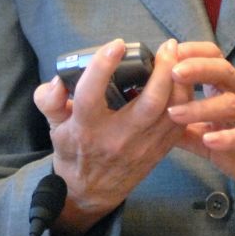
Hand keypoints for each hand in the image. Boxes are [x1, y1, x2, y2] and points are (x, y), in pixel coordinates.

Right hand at [33, 38, 190, 235]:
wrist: (91, 191)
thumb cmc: (73, 151)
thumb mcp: (53, 126)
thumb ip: (49, 100)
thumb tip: (57, 81)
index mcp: (87, 129)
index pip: (92, 94)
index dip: (103, 66)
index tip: (117, 44)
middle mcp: (117, 138)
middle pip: (149, 102)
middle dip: (163, 71)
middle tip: (168, 46)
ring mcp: (142, 146)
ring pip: (171, 112)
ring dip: (180, 82)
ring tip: (180, 57)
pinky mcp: (158, 151)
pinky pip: (179, 123)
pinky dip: (185, 100)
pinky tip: (184, 81)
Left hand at [166, 42, 234, 206]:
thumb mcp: (208, 136)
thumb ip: (183, 128)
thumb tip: (151, 118)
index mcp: (229, 89)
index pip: (213, 58)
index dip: (191, 53)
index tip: (165, 53)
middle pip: (223, 71)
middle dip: (197, 68)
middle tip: (171, 71)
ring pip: (231, 103)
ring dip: (201, 107)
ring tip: (174, 113)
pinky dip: (229, 137)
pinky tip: (210, 139)